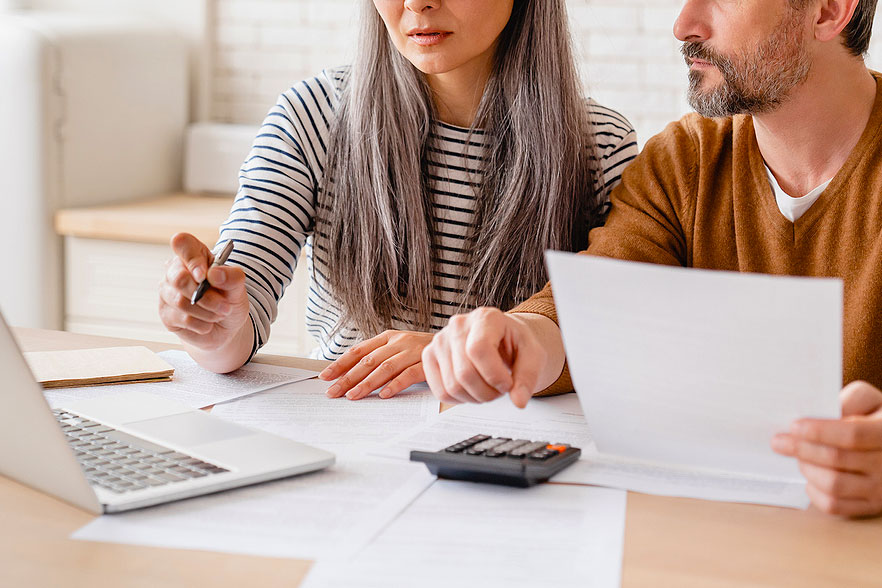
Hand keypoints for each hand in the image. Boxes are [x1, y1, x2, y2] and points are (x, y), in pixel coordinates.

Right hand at [159, 233, 249, 351]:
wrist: (226, 326)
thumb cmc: (229, 298)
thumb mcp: (238, 286)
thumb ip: (231, 276)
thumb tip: (214, 274)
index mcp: (194, 254)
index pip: (182, 243)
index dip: (192, 258)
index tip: (204, 275)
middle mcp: (175, 270)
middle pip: (179, 278)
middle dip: (206, 297)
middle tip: (225, 306)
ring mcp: (167, 292)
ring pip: (180, 301)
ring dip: (208, 312)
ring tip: (220, 313)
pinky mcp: (166, 313)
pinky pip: (182, 318)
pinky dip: (202, 324)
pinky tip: (208, 323)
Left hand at [319, 330, 432, 399]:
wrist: (453, 345)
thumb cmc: (419, 351)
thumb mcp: (396, 348)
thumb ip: (377, 358)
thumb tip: (347, 375)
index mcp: (387, 337)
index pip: (359, 350)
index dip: (340, 363)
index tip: (325, 376)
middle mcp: (398, 342)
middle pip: (368, 361)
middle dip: (348, 378)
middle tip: (334, 392)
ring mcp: (413, 352)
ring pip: (385, 368)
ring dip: (367, 383)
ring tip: (353, 396)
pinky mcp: (426, 364)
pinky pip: (408, 375)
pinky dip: (395, 385)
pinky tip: (384, 395)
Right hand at [421, 307, 549, 407]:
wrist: (502, 340)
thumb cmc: (516, 344)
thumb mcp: (533, 356)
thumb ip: (528, 378)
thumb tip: (519, 401)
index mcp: (486, 318)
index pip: (478, 349)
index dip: (494, 375)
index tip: (508, 384)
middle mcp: (458, 325)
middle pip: (464, 373)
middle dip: (487, 392)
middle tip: (500, 390)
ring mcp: (440, 340)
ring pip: (452, 386)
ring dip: (475, 397)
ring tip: (488, 388)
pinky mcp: (430, 356)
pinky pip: (440, 391)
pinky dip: (460, 399)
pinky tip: (473, 389)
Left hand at [772, 380, 881, 516]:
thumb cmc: (874, 418)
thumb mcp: (869, 401)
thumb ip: (850, 400)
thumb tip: (821, 413)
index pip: (852, 435)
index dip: (819, 431)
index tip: (793, 426)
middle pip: (836, 459)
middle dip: (801, 449)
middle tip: (779, 442)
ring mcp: (881, 489)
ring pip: (833, 485)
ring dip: (807, 468)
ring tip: (797, 457)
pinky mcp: (870, 506)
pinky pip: (835, 505)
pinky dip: (814, 492)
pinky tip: (809, 477)